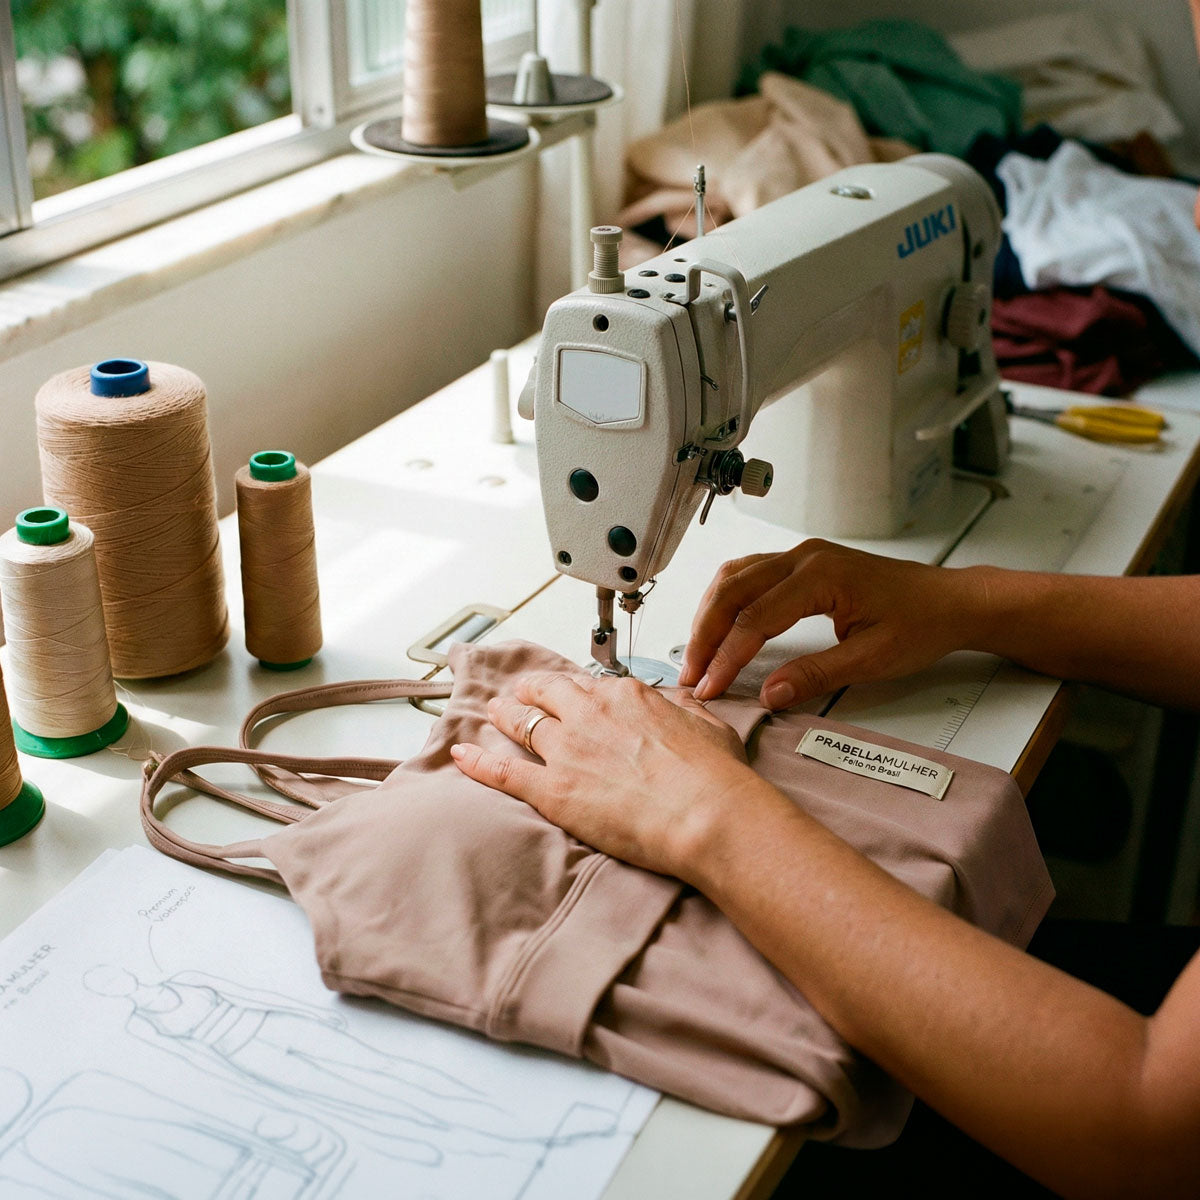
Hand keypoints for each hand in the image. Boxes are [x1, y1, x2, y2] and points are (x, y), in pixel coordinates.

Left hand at [450, 671, 755, 879]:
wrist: (706, 814)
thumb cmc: (715, 778)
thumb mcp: (709, 725)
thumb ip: (686, 709)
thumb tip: (682, 703)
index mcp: (627, 697)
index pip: (590, 687)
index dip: (578, 693)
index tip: (573, 696)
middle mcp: (590, 714)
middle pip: (547, 694)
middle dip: (531, 691)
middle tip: (522, 692)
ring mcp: (567, 750)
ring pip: (522, 724)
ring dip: (505, 716)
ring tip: (494, 712)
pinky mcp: (552, 789)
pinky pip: (504, 770)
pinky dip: (478, 762)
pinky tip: (462, 755)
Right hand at [679, 539, 983, 708]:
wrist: (951, 601)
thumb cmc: (922, 623)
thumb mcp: (872, 659)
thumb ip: (816, 675)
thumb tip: (771, 693)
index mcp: (822, 575)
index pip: (756, 618)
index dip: (727, 657)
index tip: (711, 687)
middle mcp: (805, 557)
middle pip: (732, 590)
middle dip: (704, 635)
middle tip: (691, 675)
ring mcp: (802, 556)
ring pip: (734, 577)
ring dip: (709, 615)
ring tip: (698, 656)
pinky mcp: (803, 564)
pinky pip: (749, 575)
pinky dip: (726, 602)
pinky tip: (718, 626)